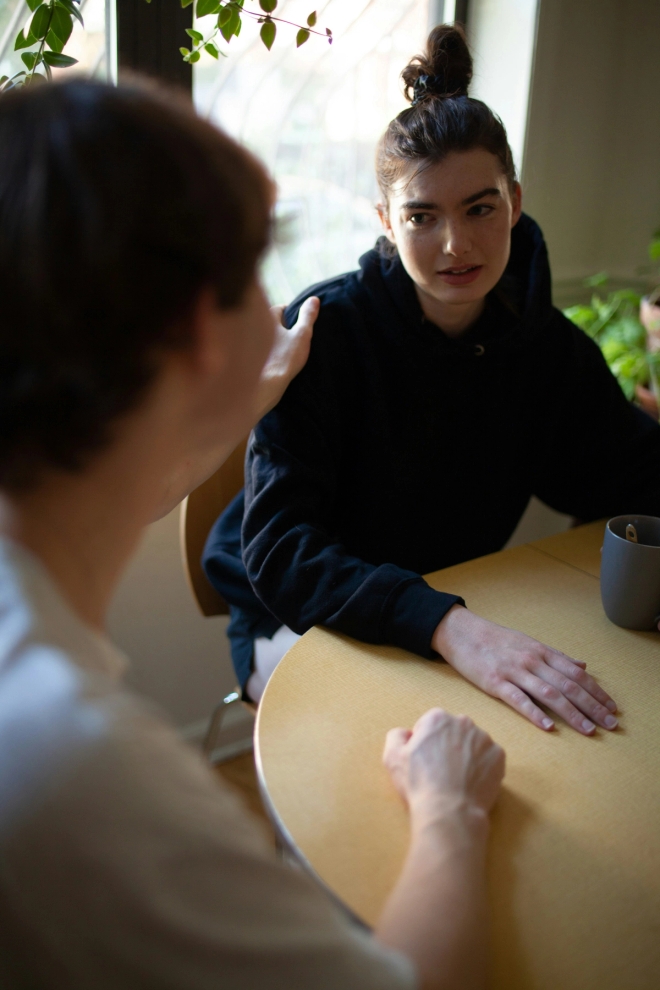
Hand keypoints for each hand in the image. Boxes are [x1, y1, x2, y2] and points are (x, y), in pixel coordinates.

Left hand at [254, 296, 318, 418]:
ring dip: (274, 340)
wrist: (263, 386)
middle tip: (294, 335)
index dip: (291, 313)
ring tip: (286, 349)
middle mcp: (253, 327)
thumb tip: (314, 299)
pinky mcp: (247, 358)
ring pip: (265, 337)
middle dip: (281, 326)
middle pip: (271, 323)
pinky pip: (260, 350)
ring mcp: (249, 344)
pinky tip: (276, 361)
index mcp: (266, 318)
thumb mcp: (301, 335)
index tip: (299, 320)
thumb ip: (307, 317)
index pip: (280, 309)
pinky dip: (268, 352)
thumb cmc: (284, 358)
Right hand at [383, 708, 504, 829]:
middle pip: (453, 731)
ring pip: (473, 744)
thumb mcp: (393, 757)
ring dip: (466, 755)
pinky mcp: (499, 756)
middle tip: (441, 770)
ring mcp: (484, 739)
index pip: (430, 724)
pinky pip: (489, 758)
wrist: (449, 811)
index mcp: (437, 719)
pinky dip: (482, 767)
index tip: (425, 761)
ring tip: (457, 779)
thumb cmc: (419, 784)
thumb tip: (407, 733)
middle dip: (448, 745)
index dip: (426, 743)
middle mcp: (463, 722)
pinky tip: (471, 782)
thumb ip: (397, 736)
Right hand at [432, 606, 617, 734]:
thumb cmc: (496, 640)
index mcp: (541, 652)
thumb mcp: (529, 643)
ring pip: (549, 693)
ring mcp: (514, 672)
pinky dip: (535, 713)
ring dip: (572, 713)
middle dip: (592, 706)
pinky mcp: (495, 682)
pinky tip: (548, 726)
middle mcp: (532, 661)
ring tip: (588, 730)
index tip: (612, 708)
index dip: (596, 691)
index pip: (576, 674)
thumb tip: (582, 666)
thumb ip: (556, 657)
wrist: (462, 632)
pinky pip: (518, 699)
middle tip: (610, 724)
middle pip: (568, 685)